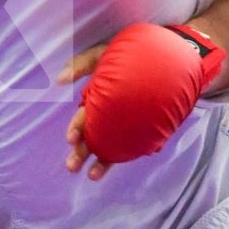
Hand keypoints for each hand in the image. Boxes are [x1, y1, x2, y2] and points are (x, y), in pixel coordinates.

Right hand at [62, 23, 226, 175]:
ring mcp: (123, 122)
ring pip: (106, 144)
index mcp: (97, 99)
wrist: (168, 56)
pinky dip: (119, 157)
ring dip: (97, 160)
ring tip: (91, 175)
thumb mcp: (103, 53)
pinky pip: (129, 145)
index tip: (71, 140)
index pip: (82, 118)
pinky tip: (111, 168)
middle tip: (72, 166)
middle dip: (80, 152)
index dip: (75, 130)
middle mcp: (108, 113)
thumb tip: (59, 80)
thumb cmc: (132, 54)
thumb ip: (81, 64)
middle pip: (91, 136)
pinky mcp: (140, 127)